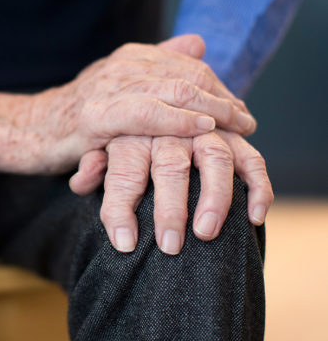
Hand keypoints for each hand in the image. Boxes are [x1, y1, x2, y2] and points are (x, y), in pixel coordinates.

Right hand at [0, 35, 255, 174]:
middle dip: (222, 98)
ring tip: (237, 125)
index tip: (239, 110)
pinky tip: (202, 129)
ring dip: (211, 108)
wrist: (26, 130)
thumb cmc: (74, 117)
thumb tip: (198, 43)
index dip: (219, 87)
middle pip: (186, 75)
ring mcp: (107, 88)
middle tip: (246, 121)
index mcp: (129, 58)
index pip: (187, 66)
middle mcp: (121, 66)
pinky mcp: (94, 116)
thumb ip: (156, 65)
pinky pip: (145, 114)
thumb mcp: (117, 89)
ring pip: (172, 89)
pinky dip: (178, 120)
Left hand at [70, 131, 272, 254]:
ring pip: (215, 157)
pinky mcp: (233, 136)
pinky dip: (258, 186)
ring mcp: (204, 129)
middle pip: (170, 165)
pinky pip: (251, 158)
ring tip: (206, 234)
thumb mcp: (96, 146)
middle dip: (170, 208)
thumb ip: (91, 166)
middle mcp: (168, 129)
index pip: (124, 170)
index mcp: (130, 133)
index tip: (123, 242)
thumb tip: (81, 183)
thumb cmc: (119, 134)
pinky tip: (256, 216)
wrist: (152, 94)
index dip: (120, 206)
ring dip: (214, 197)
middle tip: (169, 246)